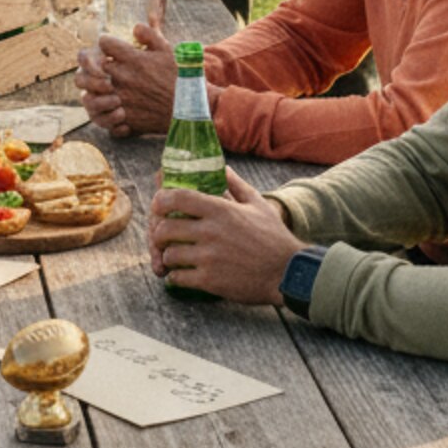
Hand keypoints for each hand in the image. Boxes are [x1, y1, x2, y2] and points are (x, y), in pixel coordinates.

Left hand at [83, 20, 183, 135]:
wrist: (188, 109)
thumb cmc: (178, 78)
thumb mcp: (167, 50)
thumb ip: (149, 34)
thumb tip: (134, 27)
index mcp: (132, 59)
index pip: (103, 42)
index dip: (105, 42)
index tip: (111, 47)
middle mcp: (123, 77)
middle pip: (89, 65)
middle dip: (92, 62)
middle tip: (100, 65)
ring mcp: (120, 98)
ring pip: (87, 90)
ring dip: (91, 86)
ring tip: (100, 85)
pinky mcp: (122, 116)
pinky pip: (98, 113)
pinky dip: (99, 109)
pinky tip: (107, 103)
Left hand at [147, 170, 297, 303]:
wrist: (288, 273)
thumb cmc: (274, 237)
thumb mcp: (257, 204)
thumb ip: (235, 184)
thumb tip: (221, 167)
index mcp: (220, 210)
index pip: (177, 197)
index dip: (160, 200)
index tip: (158, 205)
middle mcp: (211, 232)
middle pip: (165, 228)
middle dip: (158, 232)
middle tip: (162, 236)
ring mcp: (209, 257)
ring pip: (169, 254)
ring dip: (167, 256)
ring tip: (172, 256)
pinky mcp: (210, 280)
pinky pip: (178, 277)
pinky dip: (175, 276)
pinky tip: (181, 274)